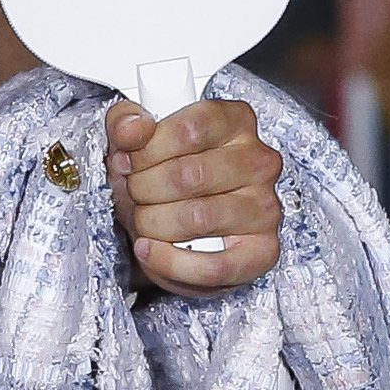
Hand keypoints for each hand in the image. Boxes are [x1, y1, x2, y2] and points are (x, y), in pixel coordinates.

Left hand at [104, 97, 280, 290]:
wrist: (166, 230)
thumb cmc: (157, 180)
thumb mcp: (132, 142)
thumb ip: (124, 124)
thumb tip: (133, 130)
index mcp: (236, 122)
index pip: (191, 128)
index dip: (147, 149)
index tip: (128, 161)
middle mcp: (259, 161)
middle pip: (189, 175)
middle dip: (144, 189)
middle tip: (134, 194)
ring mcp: (265, 207)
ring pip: (197, 218)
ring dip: (152, 224)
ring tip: (144, 221)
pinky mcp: (263, 252)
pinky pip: (213, 266)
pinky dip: (169, 263)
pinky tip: (150, 250)